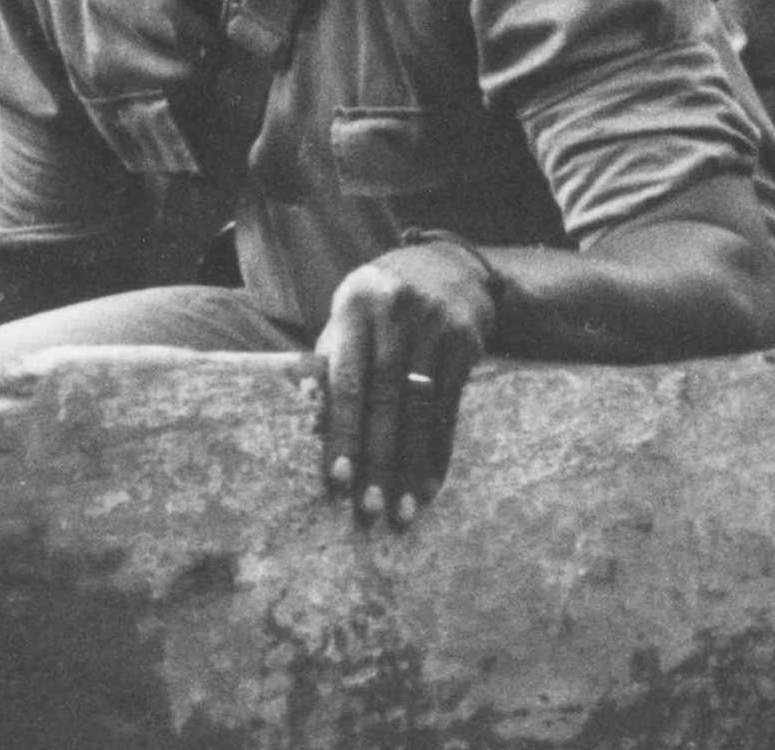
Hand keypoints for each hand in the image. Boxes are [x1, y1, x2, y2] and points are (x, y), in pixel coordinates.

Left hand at [314, 237, 505, 527]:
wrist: (448, 265)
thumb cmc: (379, 306)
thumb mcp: (347, 318)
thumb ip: (327, 365)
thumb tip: (308, 427)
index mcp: (357, 306)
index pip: (349, 380)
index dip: (344, 433)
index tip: (339, 480)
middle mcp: (399, 313)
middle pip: (387, 399)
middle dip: (379, 459)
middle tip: (370, 508)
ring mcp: (437, 326)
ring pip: (421, 409)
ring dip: (412, 465)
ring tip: (405, 509)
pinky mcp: (466, 342)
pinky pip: (449, 407)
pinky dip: (439, 450)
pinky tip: (431, 482)